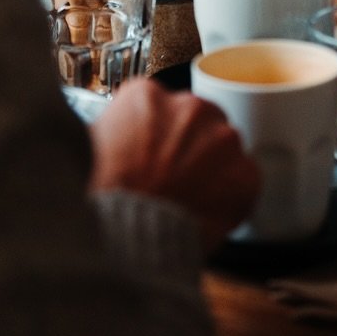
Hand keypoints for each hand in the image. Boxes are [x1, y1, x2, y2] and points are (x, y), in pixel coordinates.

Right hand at [88, 78, 260, 253]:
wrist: (123, 239)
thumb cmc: (101, 200)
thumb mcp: (91, 149)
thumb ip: (119, 131)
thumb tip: (124, 137)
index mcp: (146, 96)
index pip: (161, 106)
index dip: (157, 134)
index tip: (152, 153)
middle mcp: (190, 108)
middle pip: (198, 120)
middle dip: (189, 145)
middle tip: (171, 177)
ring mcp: (223, 138)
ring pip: (224, 147)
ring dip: (211, 168)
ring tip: (186, 199)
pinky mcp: (245, 172)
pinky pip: (244, 179)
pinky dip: (231, 194)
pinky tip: (205, 211)